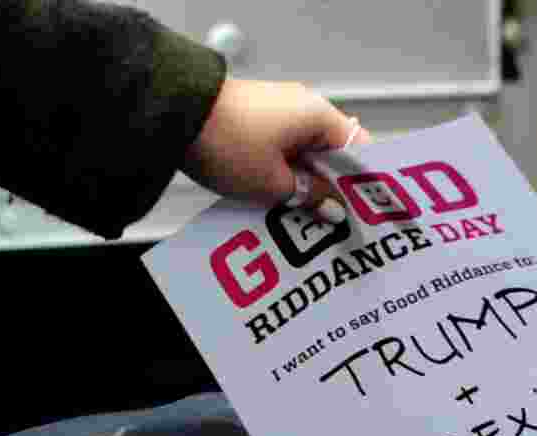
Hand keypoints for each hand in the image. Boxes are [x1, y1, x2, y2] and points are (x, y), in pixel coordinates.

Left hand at [181, 78, 370, 219]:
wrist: (170, 115)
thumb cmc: (228, 144)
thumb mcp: (274, 184)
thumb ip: (311, 198)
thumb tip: (334, 209)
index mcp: (320, 116)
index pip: (359, 150)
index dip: (364, 184)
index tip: (366, 213)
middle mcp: (304, 108)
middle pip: (333, 155)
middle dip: (334, 190)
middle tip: (336, 225)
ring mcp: (278, 112)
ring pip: (306, 156)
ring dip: (307, 185)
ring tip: (306, 219)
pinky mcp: (256, 120)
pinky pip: (283, 151)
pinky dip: (286, 174)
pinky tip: (281, 201)